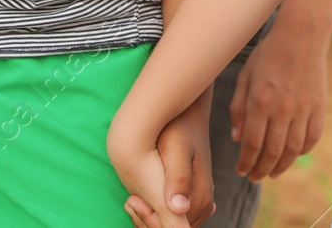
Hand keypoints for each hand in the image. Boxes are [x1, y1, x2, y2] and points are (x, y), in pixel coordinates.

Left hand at [123, 100, 215, 227]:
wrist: (186, 114)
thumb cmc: (179, 128)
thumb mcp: (177, 150)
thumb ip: (179, 179)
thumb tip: (178, 209)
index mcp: (199, 199)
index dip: (151, 221)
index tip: (133, 201)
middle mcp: (202, 205)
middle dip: (147, 220)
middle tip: (130, 200)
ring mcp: (195, 201)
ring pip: (168, 224)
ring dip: (148, 216)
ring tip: (132, 198)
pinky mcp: (188, 196)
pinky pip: (169, 216)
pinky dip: (152, 212)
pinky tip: (139, 198)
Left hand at [230, 18, 328, 181]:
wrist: (301, 35)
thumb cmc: (268, 54)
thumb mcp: (245, 77)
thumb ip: (239, 108)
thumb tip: (238, 138)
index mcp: (260, 102)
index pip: (252, 144)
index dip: (245, 163)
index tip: (241, 171)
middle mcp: (282, 109)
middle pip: (272, 152)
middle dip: (261, 170)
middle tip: (254, 177)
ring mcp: (303, 109)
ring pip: (293, 150)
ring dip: (281, 166)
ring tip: (272, 172)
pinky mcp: (319, 107)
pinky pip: (312, 137)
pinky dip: (302, 151)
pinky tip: (292, 154)